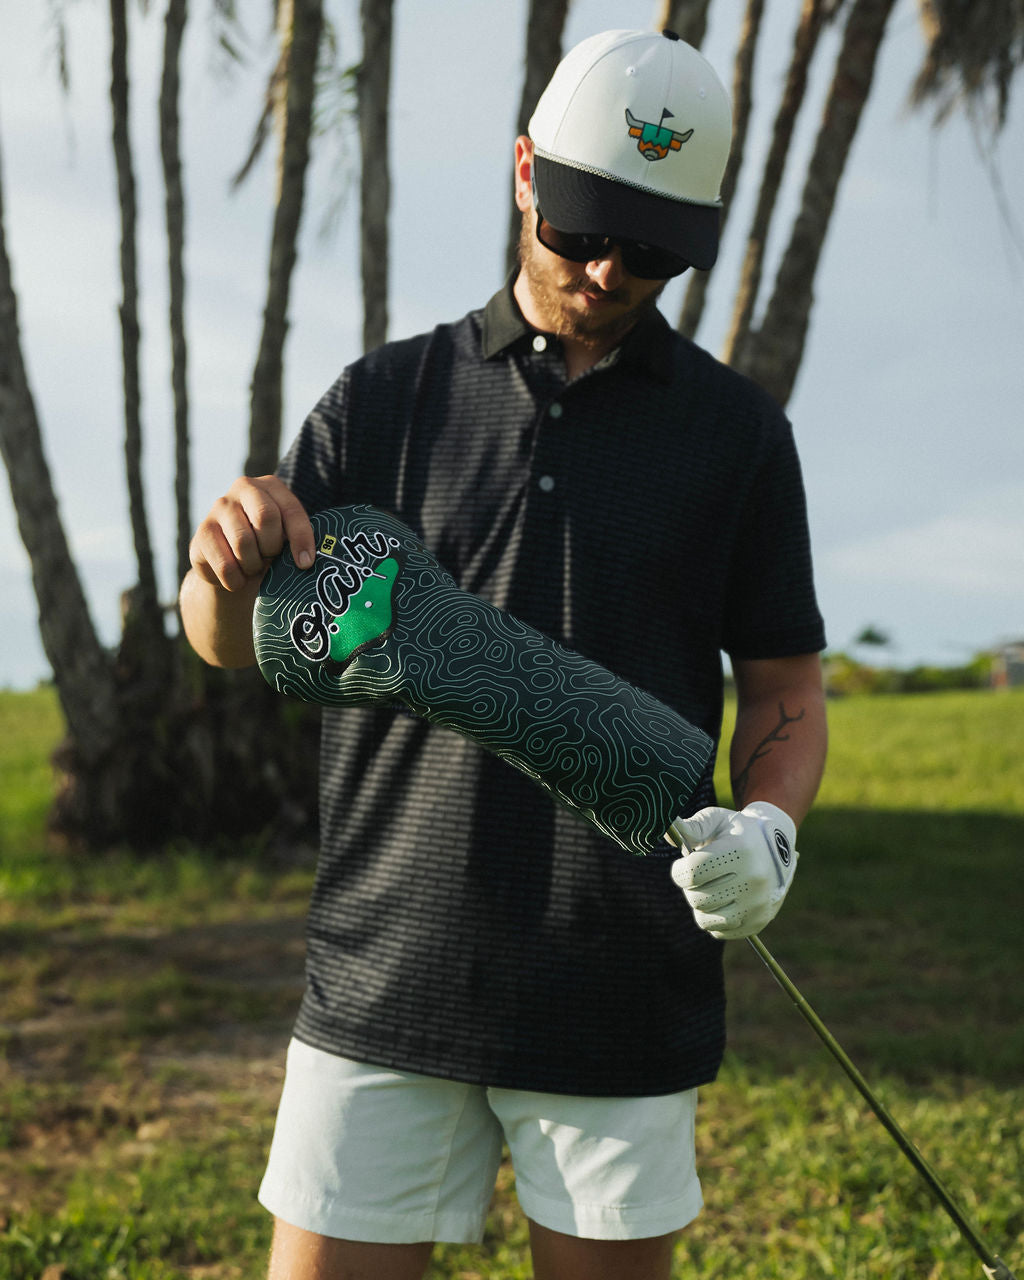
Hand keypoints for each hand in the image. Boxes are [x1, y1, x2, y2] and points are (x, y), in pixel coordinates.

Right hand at [189, 475, 314, 591]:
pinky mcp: (202, 532)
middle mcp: (243, 488)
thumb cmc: (267, 547)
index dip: (301, 538)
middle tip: (270, 558)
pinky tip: (237, 579)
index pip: (290, 509)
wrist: (231, 567)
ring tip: (253, 567)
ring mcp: (218, 507)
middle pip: (265, 516)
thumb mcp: (285, 539)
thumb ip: (295, 539)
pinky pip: (225, 564)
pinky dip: (236, 580)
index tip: (305, 563)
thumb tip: (306, 560)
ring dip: (253, 565)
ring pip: (243, 542)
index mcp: (270, 486)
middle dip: (272, 547)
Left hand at [667, 802, 797, 939]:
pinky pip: (719, 932)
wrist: (778, 846)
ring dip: (700, 905)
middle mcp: (753, 879)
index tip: (682, 865)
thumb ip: (692, 827)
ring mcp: (757, 904)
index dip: (679, 871)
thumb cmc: (738, 832)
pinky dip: (714, 919)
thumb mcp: (717, 819)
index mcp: (740, 851)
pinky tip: (722, 901)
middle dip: (690, 887)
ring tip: (710, 889)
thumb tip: (667, 835)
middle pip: (697, 898)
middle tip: (699, 877)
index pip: (693, 872)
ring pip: (705, 920)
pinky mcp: (758, 922)